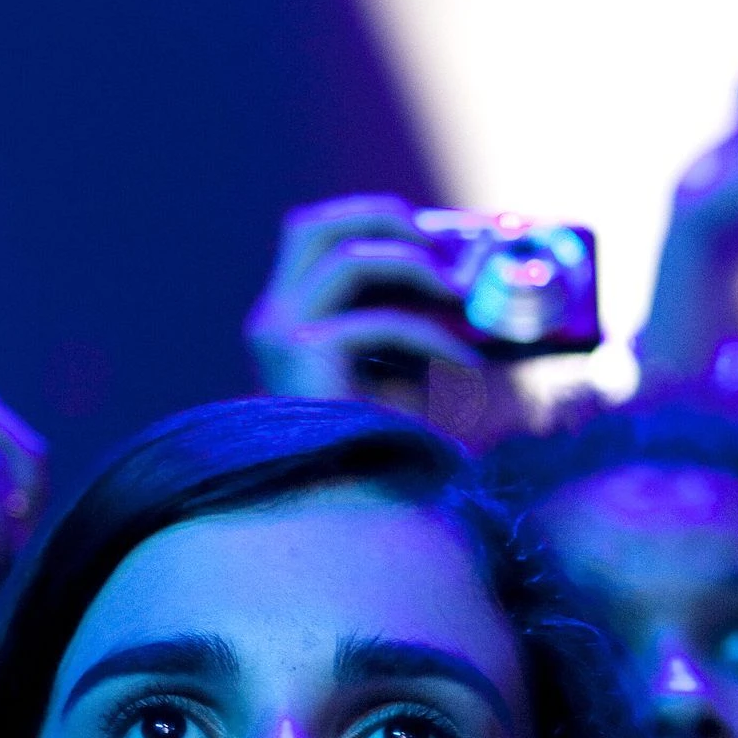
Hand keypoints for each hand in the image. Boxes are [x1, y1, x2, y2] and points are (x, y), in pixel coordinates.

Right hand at [245, 194, 505, 432]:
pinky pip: (381, 322)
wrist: (355, 520)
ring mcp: (279, 337)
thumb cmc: (385, 452)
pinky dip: (433, 337)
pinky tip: (466, 367)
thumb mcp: (400, 371)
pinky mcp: (303, 359)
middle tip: (439, 244)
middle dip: (380, 216)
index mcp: (284, 320)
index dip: (369, 221)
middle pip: (310, 225)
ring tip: (463, 297)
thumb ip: (412, 321)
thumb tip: (467, 278)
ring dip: (416, 269)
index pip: (312, 238)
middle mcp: (270, 321)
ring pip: (348, 258)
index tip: (430, 238)